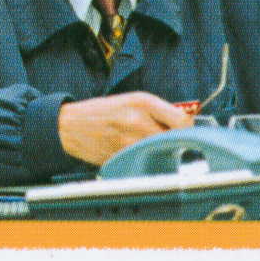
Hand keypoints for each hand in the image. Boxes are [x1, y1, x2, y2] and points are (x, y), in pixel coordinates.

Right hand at [58, 91, 192, 165]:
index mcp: (142, 102)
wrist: (71, 125)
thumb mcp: (132, 100)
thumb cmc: (104, 110)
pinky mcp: (123, 159)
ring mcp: (130, 142)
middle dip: (174, 139)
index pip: (181, 120)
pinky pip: (144, 161)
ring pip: (160, 151)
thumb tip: (185, 123)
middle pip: (173, 138)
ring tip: (150, 144)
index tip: (186, 129)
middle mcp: (137, 121)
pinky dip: (145, 159)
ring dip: (160, 150)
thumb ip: (158, 110)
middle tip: (170, 138)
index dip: (188, 127)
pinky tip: (136, 152)